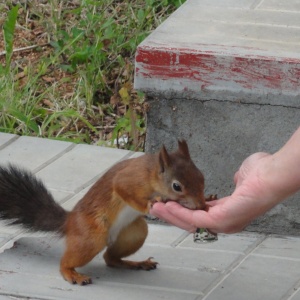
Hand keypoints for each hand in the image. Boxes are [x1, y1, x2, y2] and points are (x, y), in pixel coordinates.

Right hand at [150, 152, 275, 233]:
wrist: (271, 174)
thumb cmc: (260, 173)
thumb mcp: (240, 177)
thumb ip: (234, 181)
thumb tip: (235, 180)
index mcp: (228, 212)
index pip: (199, 214)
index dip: (183, 209)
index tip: (169, 202)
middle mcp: (224, 222)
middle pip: (191, 222)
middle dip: (172, 215)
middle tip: (156, 207)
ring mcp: (223, 224)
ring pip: (190, 222)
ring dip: (171, 215)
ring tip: (155, 207)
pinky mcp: (220, 221)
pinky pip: (194, 219)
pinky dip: (179, 213)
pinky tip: (168, 206)